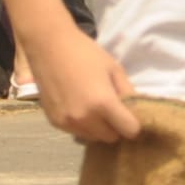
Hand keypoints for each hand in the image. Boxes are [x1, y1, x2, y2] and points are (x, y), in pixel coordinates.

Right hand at [22, 11, 142, 143]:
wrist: (48, 46)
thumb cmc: (85, 53)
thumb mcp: (114, 69)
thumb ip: (128, 93)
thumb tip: (136, 112)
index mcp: (103, 104)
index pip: (130, 130)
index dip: (134, 123)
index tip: (130, 114)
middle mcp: (85, 118)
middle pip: (111, 137)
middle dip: (116, 126)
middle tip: (112, 109)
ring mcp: (68, 122)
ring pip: (93, 138)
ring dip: (98, 128)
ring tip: (93, 107)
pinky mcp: (55, 122)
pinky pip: (76, 132)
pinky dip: (82, 125)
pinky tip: (78, 105)